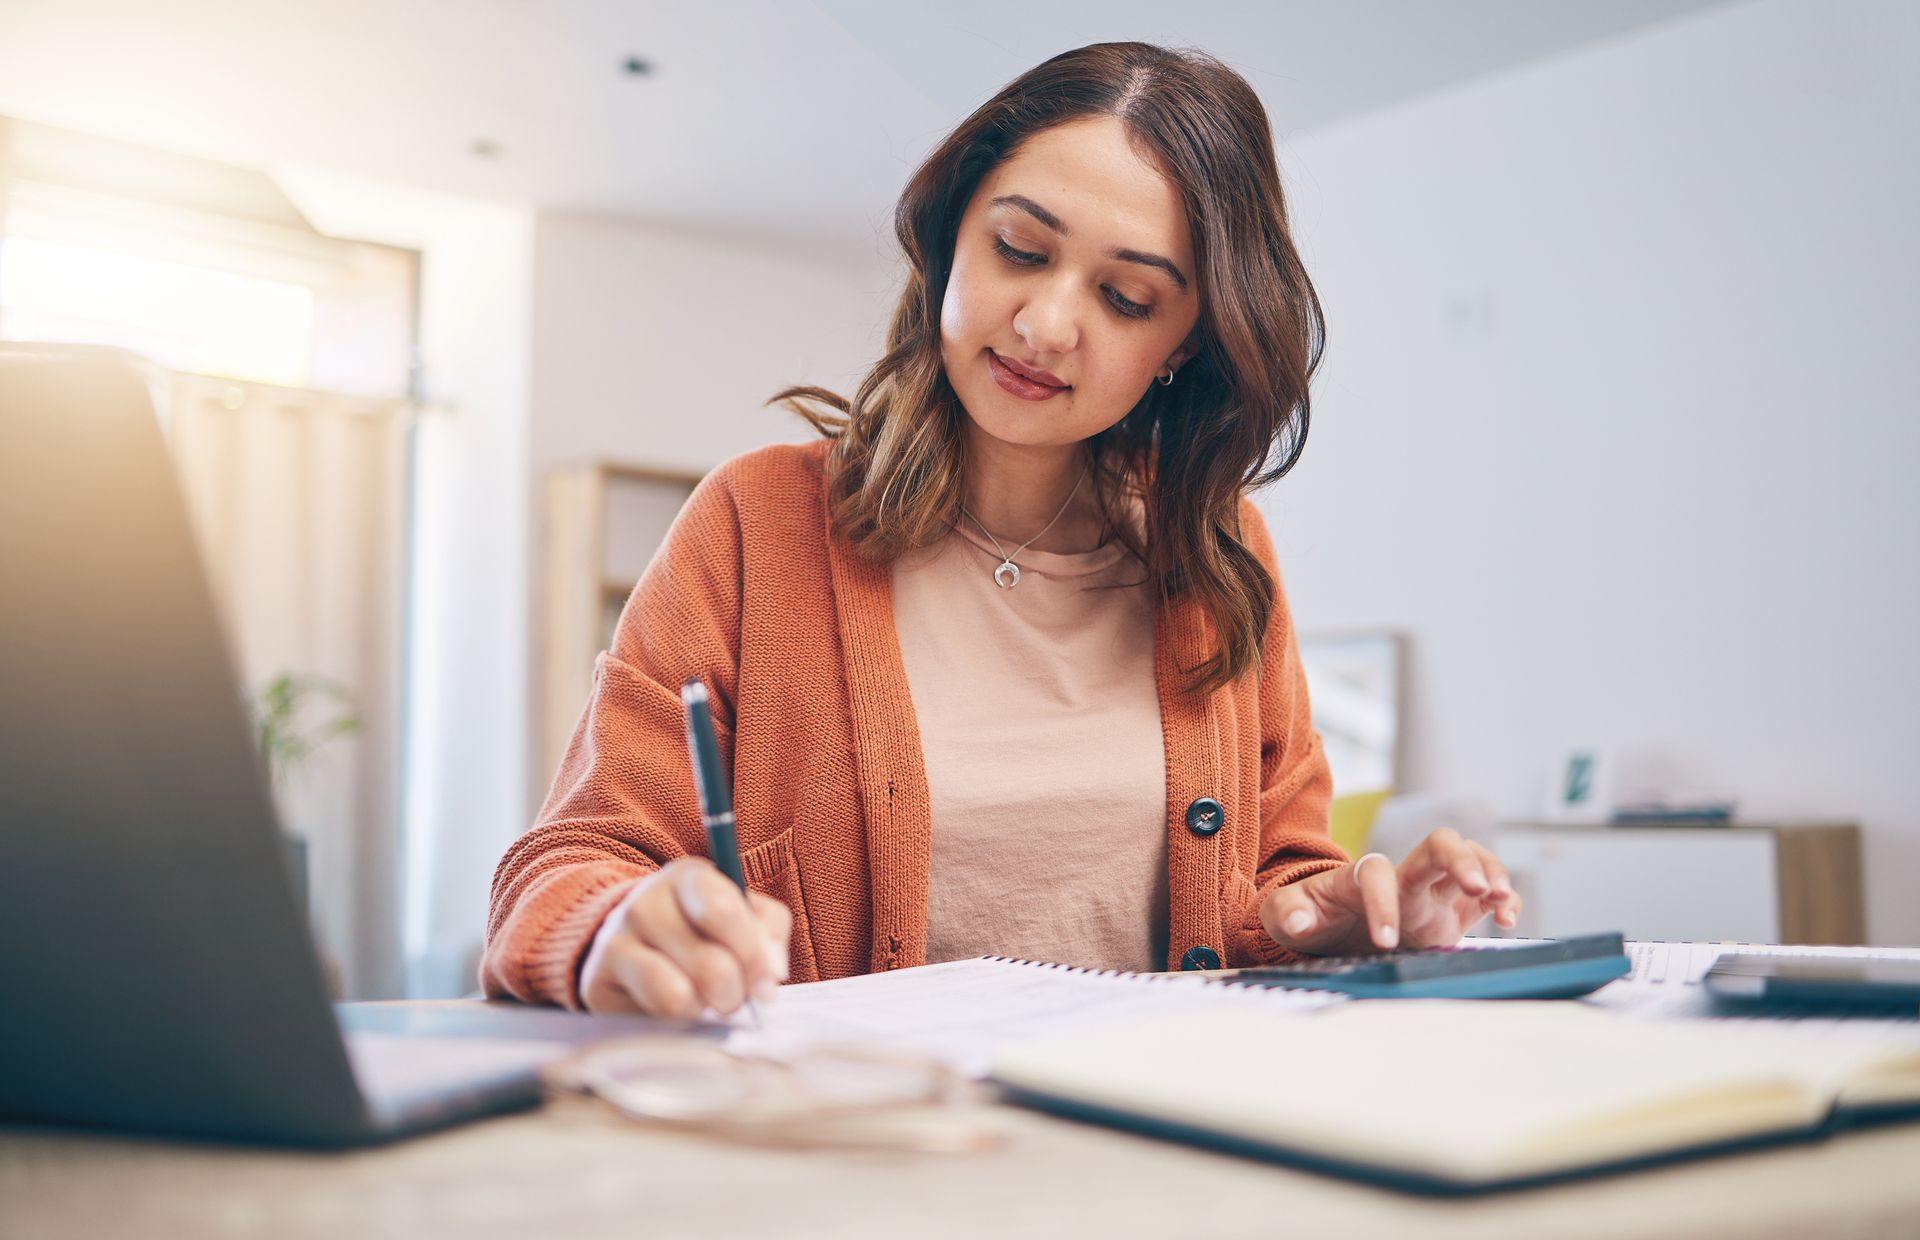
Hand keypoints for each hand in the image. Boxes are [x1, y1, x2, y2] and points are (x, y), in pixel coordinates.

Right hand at [579, 857, 792, 1017]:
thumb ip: (768, 930)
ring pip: (676, 998)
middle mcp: (645, 903)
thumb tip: (772, 971)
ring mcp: (614, 941)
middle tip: (734, 1000)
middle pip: (709, 965)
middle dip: (734, 995)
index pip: (722, 912)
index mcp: (688, 876)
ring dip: (703, 1012)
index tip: (768, 986)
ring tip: (705, 1004)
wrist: (632, 937)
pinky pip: (649, 1019)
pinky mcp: (596, 982)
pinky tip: (675, 1010)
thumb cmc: (703, 927)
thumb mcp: (742, 912)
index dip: (753, 956)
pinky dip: (673, 1024)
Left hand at [1259, 828, 1521, 955]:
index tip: (1383, 942)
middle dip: (1462, 858)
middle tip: (1479, 886)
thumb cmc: (1306, 916)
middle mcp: (1402, 878)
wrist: (1325, 929)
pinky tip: (1508, 918)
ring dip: (1491, 872)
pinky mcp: (1449, 916)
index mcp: (1361, 876)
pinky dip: (1503, 901)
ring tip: (1500, 900)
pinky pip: (1484, 898)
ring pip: (1470, 861)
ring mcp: (1429, 894)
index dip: (1382, 904)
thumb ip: (1286, 913)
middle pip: (1438, 845)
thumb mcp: (1282, 915)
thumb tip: (1299, 921)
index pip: (1377, 872)